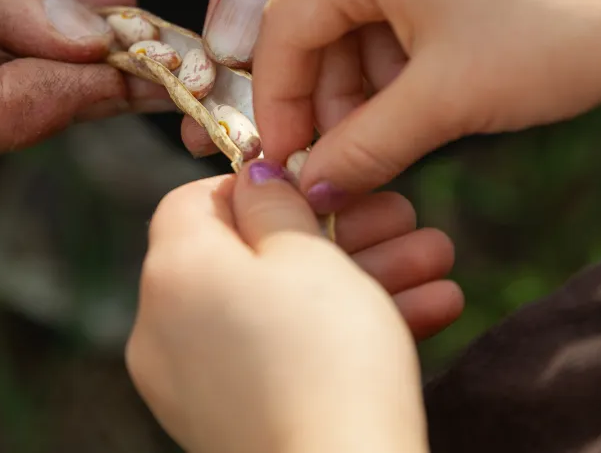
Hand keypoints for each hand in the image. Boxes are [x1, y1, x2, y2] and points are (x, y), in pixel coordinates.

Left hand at [128, 160, 458, 452]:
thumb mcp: (310, 256)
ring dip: (359, 278)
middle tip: (402, 219)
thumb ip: (276, 204)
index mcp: (172, 270)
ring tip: (436, 263)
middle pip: (249, 256)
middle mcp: (165, 327)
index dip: (261, 185)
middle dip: (338, 234)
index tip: (322, 187)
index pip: (196, 201)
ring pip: (278, 308)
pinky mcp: (229, 422)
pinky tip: (428, 310)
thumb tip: (255, 178)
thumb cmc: (327, 362)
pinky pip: (281, 357)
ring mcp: (193, 383)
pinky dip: (339, 334)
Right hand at [252, 0, 600, 205]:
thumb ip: (364, 147)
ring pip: (359, 4)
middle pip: (317, 11)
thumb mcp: (444, 103)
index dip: (278, 101)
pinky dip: (395, 44)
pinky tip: (412, 97)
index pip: (285, 24)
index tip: (288, 160)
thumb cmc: (555, 39)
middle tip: (336, 160)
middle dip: (322, 93)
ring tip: (381, 138)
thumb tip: (316, 188)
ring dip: (360, 74)